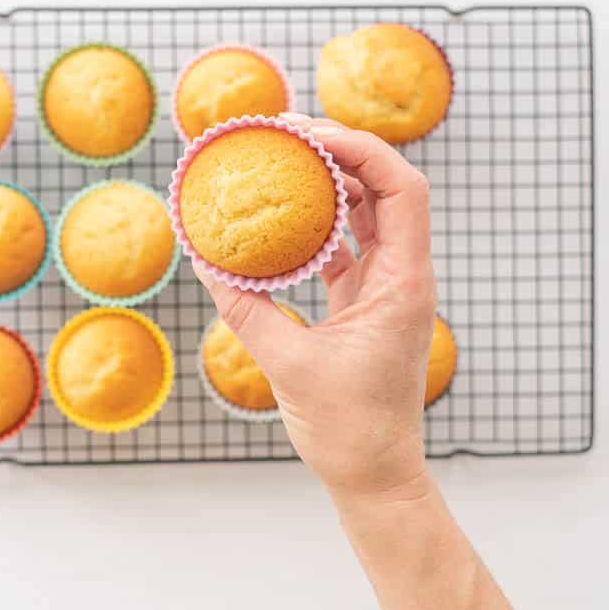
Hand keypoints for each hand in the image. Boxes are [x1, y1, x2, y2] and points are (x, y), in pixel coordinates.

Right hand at [194, 114, 436, 501]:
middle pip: (384, 188)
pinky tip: (281, 218)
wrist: (376, 475)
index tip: (309, 134)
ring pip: (367, 214)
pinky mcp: (366, 304)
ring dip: (330, 184)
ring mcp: (386, 289)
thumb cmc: (349, 429)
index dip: (362, 148)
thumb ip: (246, 310)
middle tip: (285, 134)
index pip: (402, 188)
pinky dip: (318, 226)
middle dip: (340, 152)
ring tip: (282, 161)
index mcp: (402, 283)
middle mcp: (403, 277)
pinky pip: (346, 247)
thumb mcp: (287, 365)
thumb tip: (205, 263)